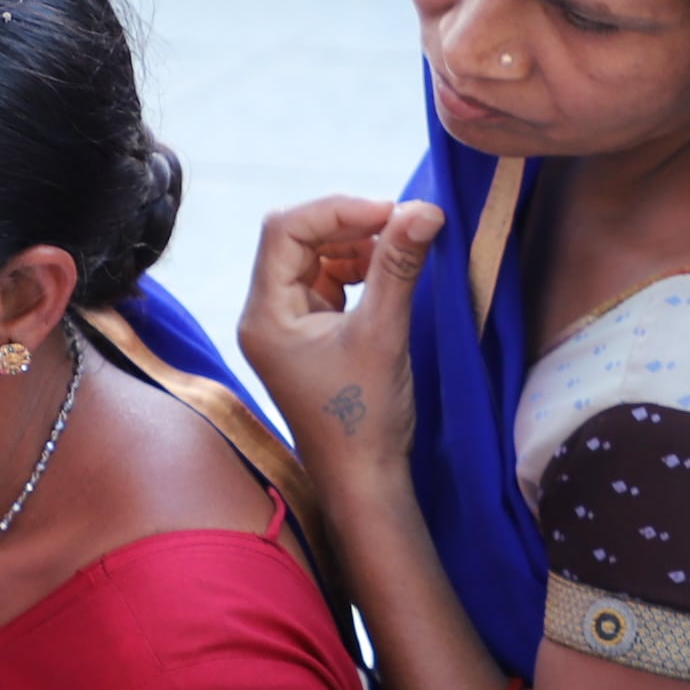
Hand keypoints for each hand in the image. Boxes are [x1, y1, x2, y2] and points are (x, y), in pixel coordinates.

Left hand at [237, 195, 444, 480]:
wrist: (364, 479)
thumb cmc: (365, 417)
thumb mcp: (384, 333)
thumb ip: (398, 266)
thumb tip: (423, 210)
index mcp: (266, 315)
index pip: (285, 230)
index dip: (337, 211)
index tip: (390, 211)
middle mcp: (266, 315)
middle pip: (296, 239)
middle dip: (349, 224)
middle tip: (403, 222)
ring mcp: (286, 325)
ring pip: (314, 257)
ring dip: (356, 244)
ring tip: (401, 246)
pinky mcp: (309, 335)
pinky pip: (328, 282)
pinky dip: (358, 268)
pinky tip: (389, 271)